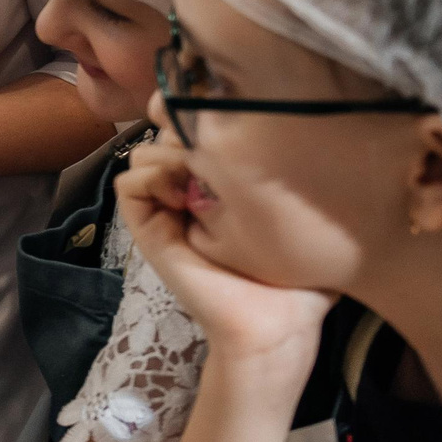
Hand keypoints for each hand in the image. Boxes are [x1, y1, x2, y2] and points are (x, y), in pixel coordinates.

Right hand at [115, 136, 333, 364]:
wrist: (275, 327)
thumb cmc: (297, 281)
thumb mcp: (305, 218)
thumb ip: (303, 179)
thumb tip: (314, 132)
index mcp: (219, 186)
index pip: (193, 127)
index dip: (200, 115)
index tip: (234, 124)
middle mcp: (187, 192)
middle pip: (164, 130)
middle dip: (185, 129)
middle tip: (219, 152)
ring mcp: (165, 209)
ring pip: (142, 152)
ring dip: (168, 154)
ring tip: (202, 177)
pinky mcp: (149, 228)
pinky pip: (127, 182)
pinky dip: (151, 177)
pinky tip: (185, 195)